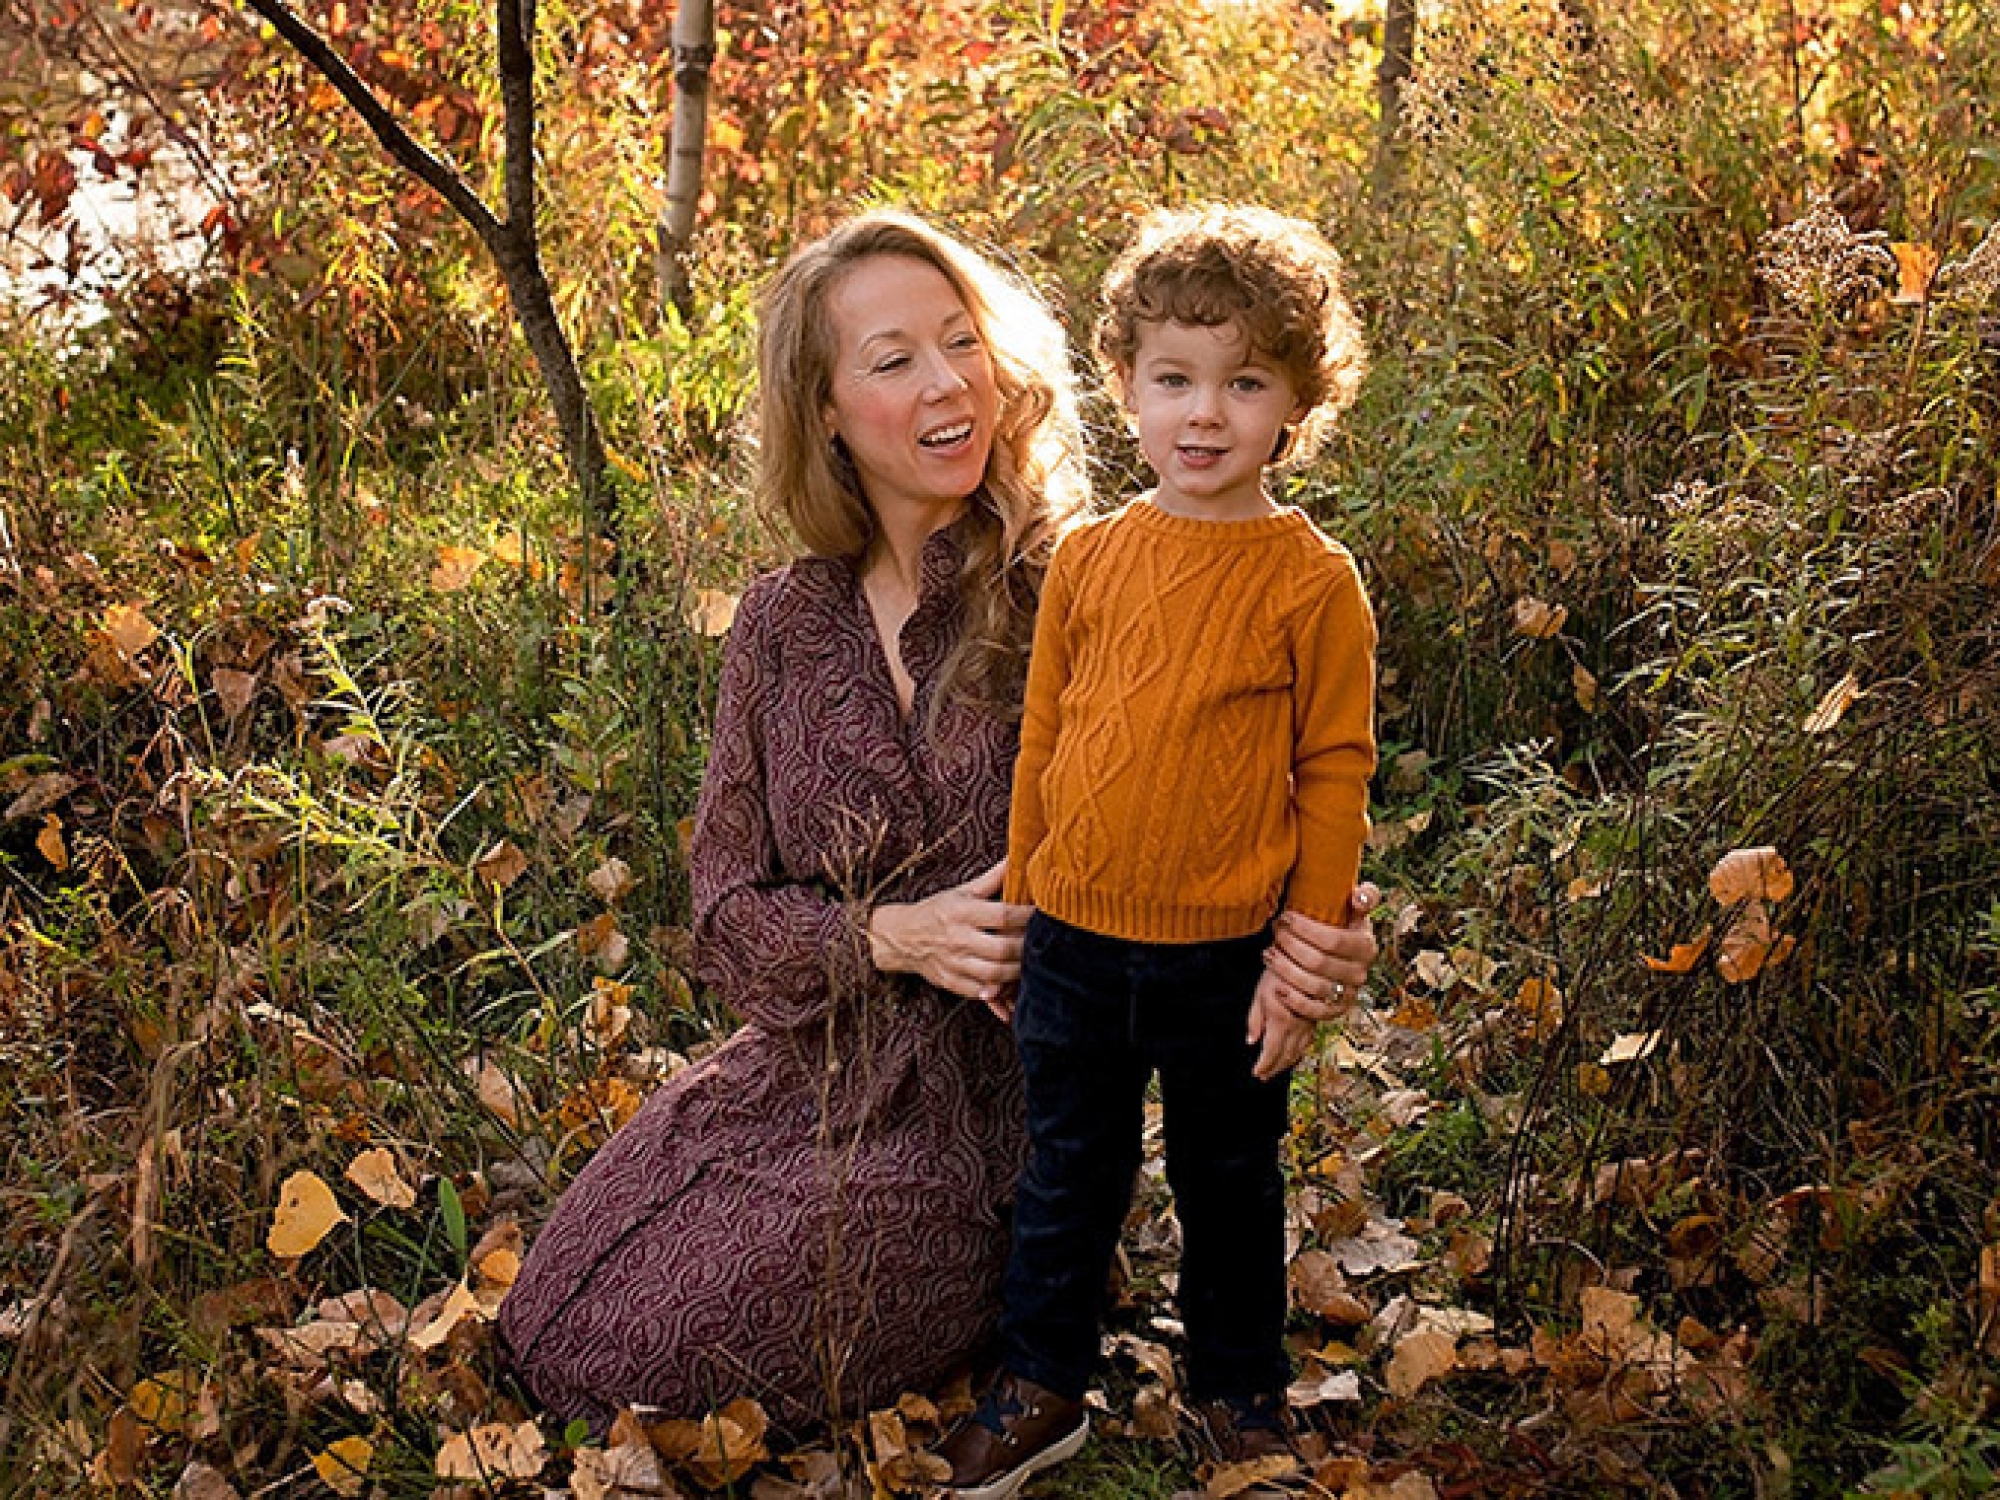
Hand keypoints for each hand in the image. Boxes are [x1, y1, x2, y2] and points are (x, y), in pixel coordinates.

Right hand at [865, 859, 1029, 1019]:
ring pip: (995, 974)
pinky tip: (1011, 984)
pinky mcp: (951, 982)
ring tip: (1030, 963)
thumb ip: (992, 878)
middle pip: (1002, 948)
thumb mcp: (962, 891)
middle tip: (1041, 943)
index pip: (1003, 915)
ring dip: (1018, 971)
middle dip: (1027, 947)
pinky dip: (999, 991)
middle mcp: (958, 938)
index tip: (1043, 914)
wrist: (902, 937)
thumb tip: (1015, 857)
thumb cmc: (937, 911)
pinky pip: (981, 992)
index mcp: (962, 912)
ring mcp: (954, 963)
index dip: (1027, 916)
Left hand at [1247, 969, 1316, 1080]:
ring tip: (1275, 1070)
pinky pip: (1307, 1042)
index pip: (1272, 1051)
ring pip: (1298, 1051)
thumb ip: (1255, 1020)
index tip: (1256, 1073)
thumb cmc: (1277, 975)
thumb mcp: (1259, 994)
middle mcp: (1297, 1026)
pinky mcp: (1315, 1019)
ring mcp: (1309, 1024)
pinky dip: (1298, 1053)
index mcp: (1281, 1021)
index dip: (1264, 1065)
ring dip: (1286, 1064)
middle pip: (1285, 1056)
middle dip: (1273, 1068)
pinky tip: (1293, 1055)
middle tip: (1263, 1077)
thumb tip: (1251, 1041)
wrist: (1304, 961)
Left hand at [1262, 883, 1379, 1023]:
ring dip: (1286, 970)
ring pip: (1314, 986)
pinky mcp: (1334, 1011)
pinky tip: (1276, 987)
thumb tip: (1359, 898)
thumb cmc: (1342, 926)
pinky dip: (1294, 1001)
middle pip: (1319, 963)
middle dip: (1291, 946)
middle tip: (1275, 933)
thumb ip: (1366, 896)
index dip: (1305, 929)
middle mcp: (1360, 973)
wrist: (1340, 956)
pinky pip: (1314, 1011)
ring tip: (1268, 954)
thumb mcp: (1356, 909)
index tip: (1285, 917)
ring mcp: (1347, 994)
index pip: (1333, 940)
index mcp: (1366, 946)